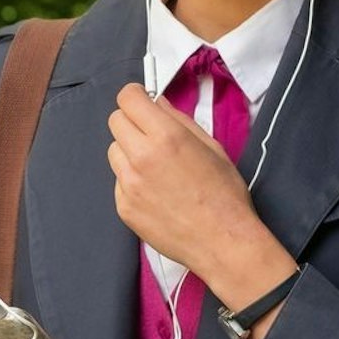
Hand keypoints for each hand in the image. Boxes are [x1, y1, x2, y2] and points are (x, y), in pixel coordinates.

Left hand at [105, 83, 291, 301]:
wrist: (221, 241)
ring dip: (129, 152)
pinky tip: (156, 192)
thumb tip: (158, 104)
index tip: (143, 103)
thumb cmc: (224, 194)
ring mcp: (129, 184)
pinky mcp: (123, 207)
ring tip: (156, 168)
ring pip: (114, 151)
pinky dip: (131, 181)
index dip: (136, 97)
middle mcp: (141, 157)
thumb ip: (180, 121)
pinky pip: (118, 181)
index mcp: (166, 136)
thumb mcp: (212, 148)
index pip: (128, 98)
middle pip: (115, 121)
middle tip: (151, 134)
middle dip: (132, 122)